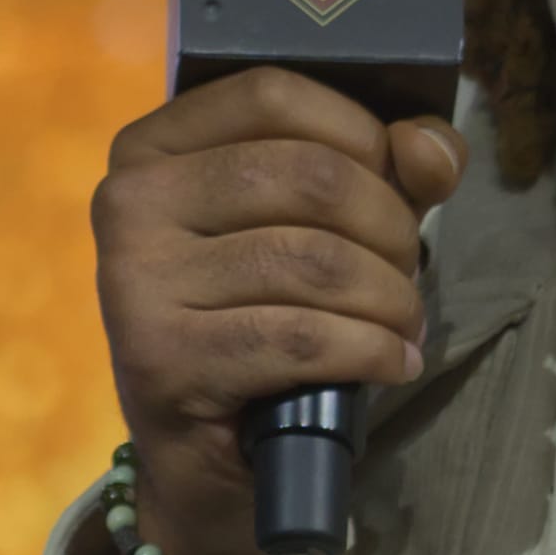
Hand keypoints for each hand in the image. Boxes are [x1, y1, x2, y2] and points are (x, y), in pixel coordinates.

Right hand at [88, 69, 465, 554]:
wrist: (203, 461)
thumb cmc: (258, 323)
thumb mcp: (311, 228)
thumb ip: (381, 165)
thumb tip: (428, 149)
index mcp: (149, 149)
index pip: (272, 92)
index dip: (361, 131)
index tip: (397, 184)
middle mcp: (127, 204)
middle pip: (307, 175)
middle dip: (389, 229)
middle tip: (405, 276)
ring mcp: (135, 283)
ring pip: (315, 260)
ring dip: (391, 299)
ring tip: (403, 326)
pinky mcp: (162, 360)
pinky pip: (304, 337)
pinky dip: (371, 351)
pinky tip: (389, 364)